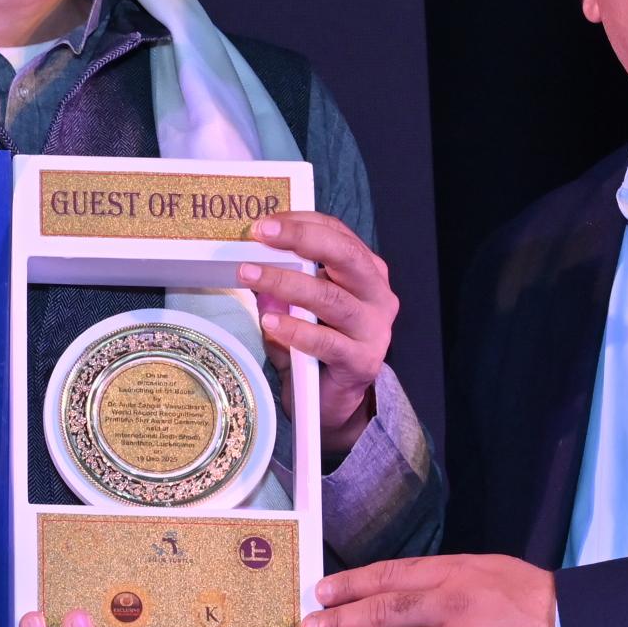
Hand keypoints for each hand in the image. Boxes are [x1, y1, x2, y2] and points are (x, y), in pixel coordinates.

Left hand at [238, 210, 397, 459]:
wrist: (333, 404)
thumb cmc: (316, 348)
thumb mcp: (296, 310)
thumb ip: (280, 289)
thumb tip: (252, 264)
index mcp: (366, 273)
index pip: (339, 234)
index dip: (302, 223)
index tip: (264, 222)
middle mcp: (377, 295)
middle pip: (344, 255)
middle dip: (300, 239)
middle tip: (261, 234)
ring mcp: (374, 329)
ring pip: (331, 297)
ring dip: (286, 283)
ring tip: (250, 276)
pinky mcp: (363, 361)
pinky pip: (327, 342)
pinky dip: (296, 330)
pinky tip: (271, 322)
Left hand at [305, 555, 558, 626]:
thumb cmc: (538, 600)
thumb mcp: (491, 572)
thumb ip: (447, 581)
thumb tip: (404, 590)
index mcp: (456, 574)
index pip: (392, 575)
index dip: (352, 584)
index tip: (320, 591)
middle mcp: (454, 606)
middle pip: (385, 612)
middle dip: (342, 621)